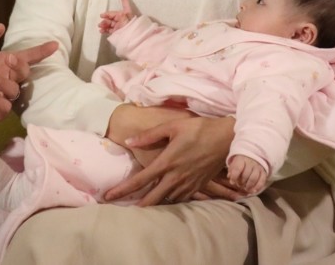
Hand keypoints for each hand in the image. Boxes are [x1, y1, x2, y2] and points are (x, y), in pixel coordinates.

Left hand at [0, 24, 57, 127]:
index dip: (41, 52)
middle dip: (20, 65)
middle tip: (8, 59)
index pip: (26, 57)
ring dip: (3, 82)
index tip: (54, 44)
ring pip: (15, 89)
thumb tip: (1, 26)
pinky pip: (5, 106)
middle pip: (24, 72)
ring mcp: (2, 96)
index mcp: (2, 63)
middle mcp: (6, 79)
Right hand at [98, 0, 135, 33]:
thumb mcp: (127, 12)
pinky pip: (109, 31)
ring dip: (103, 25)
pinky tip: (101, 31)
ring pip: (108, 25)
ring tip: (100, 27)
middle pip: (110, 19)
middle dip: (105, 20)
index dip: (108, 13)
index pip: (114, 12)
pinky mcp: (116, 33)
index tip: (102, 15)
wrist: (131, 36)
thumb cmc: (130, 23)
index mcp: (123, 15)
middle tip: (101, 23)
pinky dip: (104, 30)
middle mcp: (120, 21)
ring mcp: (118, 27)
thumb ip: (125, 2)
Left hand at [104, 114, 237, 205]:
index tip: (108, 196)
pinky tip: (164, 199)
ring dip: (153, 204)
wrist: (226, 138)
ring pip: (166, 200)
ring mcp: (188, 184)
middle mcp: (176, 177)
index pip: (140, 180)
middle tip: (120, 209)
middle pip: (152, 198)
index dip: (123, 189)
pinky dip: (170, 201)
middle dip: (136, 205)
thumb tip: (129, 141)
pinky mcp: (198, 186)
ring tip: (140, 206)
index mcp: (167, 162)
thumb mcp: (172, 126)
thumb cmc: (198, 129)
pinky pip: (180, 199)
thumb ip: (150, 135)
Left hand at [226, 155, 267, 196]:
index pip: (237, 168)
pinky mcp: (264, 172)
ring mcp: (258, 167)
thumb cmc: (241, 162)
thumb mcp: (234, 163)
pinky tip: (253, 191)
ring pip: (254, 178)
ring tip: (245, 189)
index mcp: (241, 159)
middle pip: (246, 174)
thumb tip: (229, 176)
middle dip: (241, 182)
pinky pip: (262, 181)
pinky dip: (257, 187)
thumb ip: (231, 170)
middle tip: (239, 185)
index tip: (232, 182)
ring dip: (249, 185)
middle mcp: (250, 162)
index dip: (234, 176)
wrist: (253, 157)